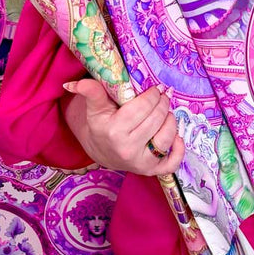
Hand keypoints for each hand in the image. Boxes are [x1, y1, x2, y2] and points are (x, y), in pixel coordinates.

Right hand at [62, 79, 184, 175]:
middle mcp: (127, 149)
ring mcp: (140, 163)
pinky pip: (172, 163)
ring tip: (165, 113)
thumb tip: (74, 83)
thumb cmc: (102, 125)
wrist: (102, 151)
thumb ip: (91, 92)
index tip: (153, 89)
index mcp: (114, 131)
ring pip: (167, 138)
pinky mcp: (151, 171)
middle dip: (162, 104)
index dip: (152, 95)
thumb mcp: (96, 108)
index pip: (143, 107)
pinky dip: (179, 150)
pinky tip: (177, 137)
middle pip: (157, 119)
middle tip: (161, 98)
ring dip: (171, 121)